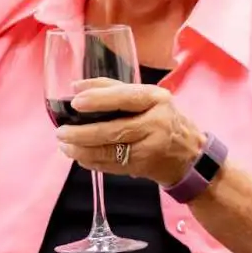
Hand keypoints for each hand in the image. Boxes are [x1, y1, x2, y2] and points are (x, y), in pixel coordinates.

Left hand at [55, 79, 205, 187]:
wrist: (190, 154)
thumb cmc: (163, 119)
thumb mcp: (147, 97)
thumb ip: (112, 88)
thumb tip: (76, 86)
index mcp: (156, 99)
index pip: (125, 98)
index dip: (99, 100)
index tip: (75, 102)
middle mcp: (156, 123)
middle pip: (113, 129)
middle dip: (82, 133)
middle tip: (61, 133)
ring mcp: (151, 147)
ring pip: (110, 151)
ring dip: (82, 151)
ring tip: (65, 146)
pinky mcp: (144, 166)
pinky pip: (112, 166)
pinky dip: (92, 162)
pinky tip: (79, 157)